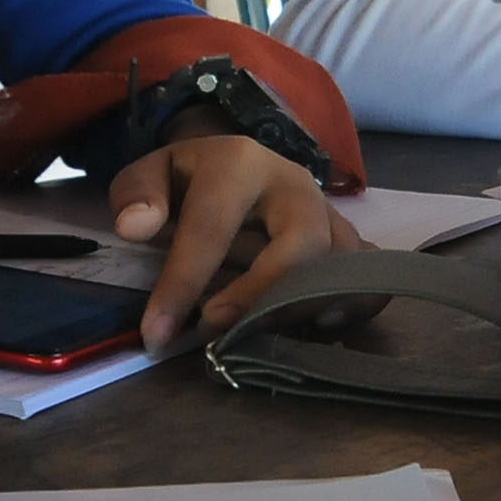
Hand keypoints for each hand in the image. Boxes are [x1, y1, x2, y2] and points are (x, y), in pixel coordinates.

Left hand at [112, 128, 359, 349]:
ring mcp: (328, 213)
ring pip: (342, 259)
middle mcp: (295, 185)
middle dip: (263, 292)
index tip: (157, 334)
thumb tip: (135, 226)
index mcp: (240, 162)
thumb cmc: (189, 181)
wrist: (235, 165)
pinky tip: (320, 327)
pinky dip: (354, 303)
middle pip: (302, 239)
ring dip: (309, 304)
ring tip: (269, 337)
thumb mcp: (151, 173)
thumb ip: (135, 194)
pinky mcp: (345, 241)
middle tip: (221, 330)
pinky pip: (366, 274)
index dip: (183, 283)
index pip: (212, 226)